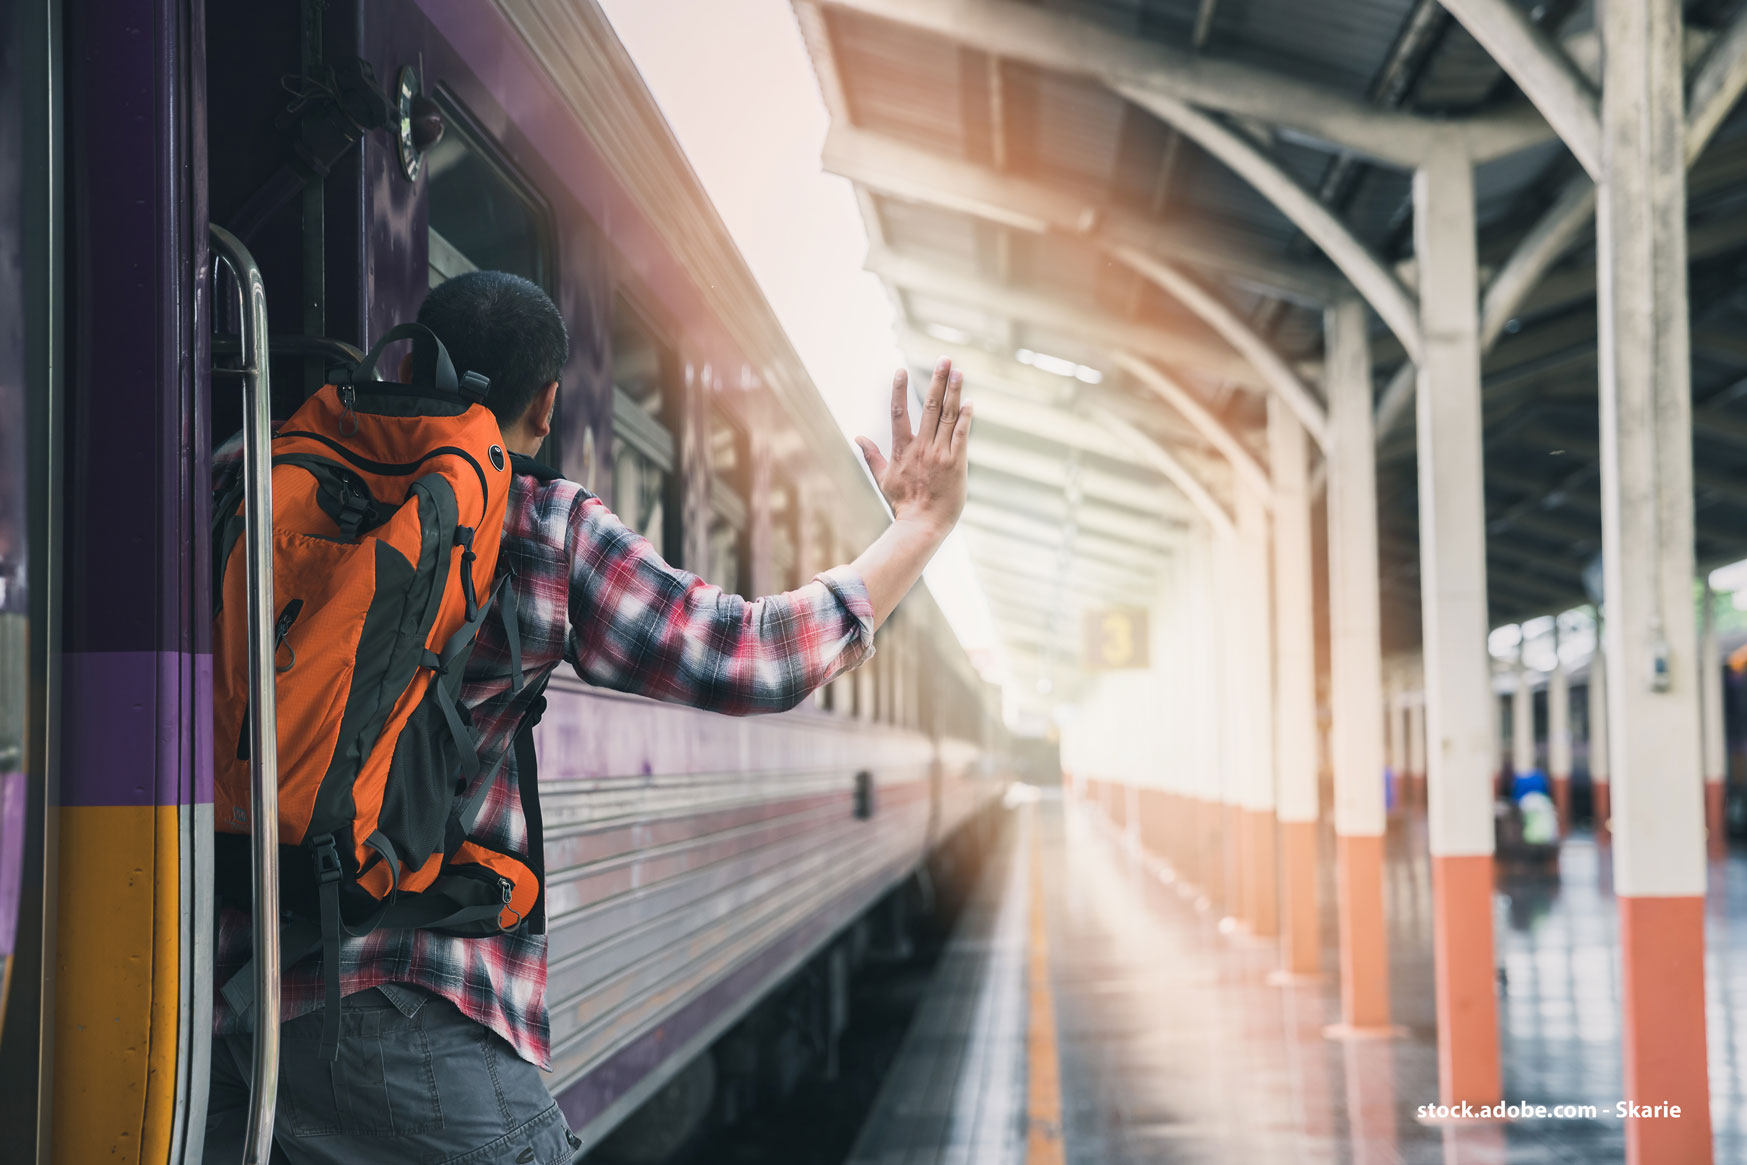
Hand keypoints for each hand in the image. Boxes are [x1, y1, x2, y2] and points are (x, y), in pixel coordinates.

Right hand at [855, 358, 971, 535]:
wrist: (922, 525)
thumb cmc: (903, 504)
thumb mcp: (883, 478)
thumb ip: (872, 455)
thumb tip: (857, 437)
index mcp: (902, 449)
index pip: (898, 413)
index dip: (899, 390)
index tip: (900, 370)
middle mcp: (921, 447)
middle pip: (929, 407)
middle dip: (937, 381)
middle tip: (943, 360)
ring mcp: (940, 454)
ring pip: (947, 416)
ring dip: (954, 392)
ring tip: (958, 372)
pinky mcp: (956, 463)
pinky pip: (961, 435)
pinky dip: (966, 418)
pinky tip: (969, 402)